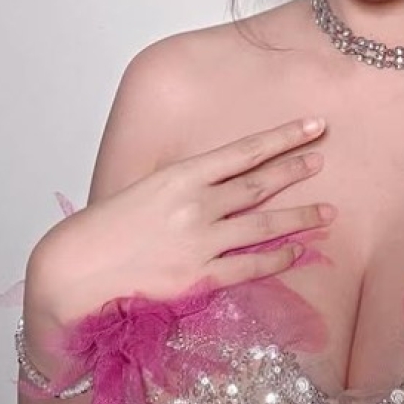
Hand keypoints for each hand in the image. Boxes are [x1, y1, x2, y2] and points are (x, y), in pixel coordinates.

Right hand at [25, 117, 333, 332]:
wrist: (76, 270)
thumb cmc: (106, 228)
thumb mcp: (146, 189)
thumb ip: (184, 184)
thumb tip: (218, 180)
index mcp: (181, 176)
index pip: (245, 151)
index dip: (283, 137)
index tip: (312, 125)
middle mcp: (197, 205)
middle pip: (260, 184)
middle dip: (296, 170)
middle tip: (321, 159)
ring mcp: (201, 242)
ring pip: (264, 225)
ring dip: (300, 217)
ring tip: (328, 212)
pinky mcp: (200, 277)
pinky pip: (249, 266)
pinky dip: (277, 258)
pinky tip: (296, 251)